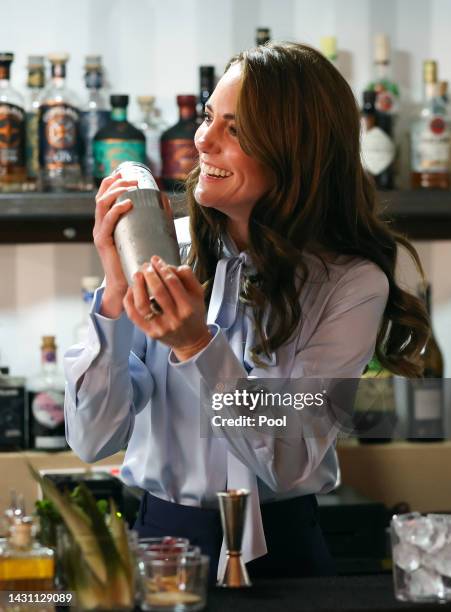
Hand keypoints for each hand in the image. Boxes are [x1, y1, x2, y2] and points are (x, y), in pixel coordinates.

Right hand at [93, 172, 137, 316]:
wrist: (127, 286)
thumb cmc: (137, 263)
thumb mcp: (142, 238)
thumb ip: (151, 224)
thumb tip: (167, 204)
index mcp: (108, 223)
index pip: (105, 196)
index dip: (112, 182)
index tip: (125, 172)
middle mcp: (101, 225)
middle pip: (101, 196)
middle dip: (115, 183)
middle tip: (133, 179)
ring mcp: (100, 233)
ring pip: (102, 205)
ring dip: (116, 192)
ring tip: (131, 187)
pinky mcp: (104, 243)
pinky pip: (107, 222)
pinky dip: (117, 210)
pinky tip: (127, 204)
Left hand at [123, 256, 211, 360]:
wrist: (191, 340)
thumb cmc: (194, 314)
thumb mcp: (198, 294)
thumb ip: (188, 277)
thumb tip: (171, 266)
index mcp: (188, 307)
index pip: (173, 283)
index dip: (163, 268)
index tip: (156, 260)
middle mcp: (175, 318)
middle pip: (158, 291)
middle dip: (150, 274)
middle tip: (146, 265)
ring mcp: (161, 327)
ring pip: (143, 304)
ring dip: (138, 286)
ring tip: (137, 274)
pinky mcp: (150, 332)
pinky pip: (134, 316)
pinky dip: (129, 301)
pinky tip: (130, 290)